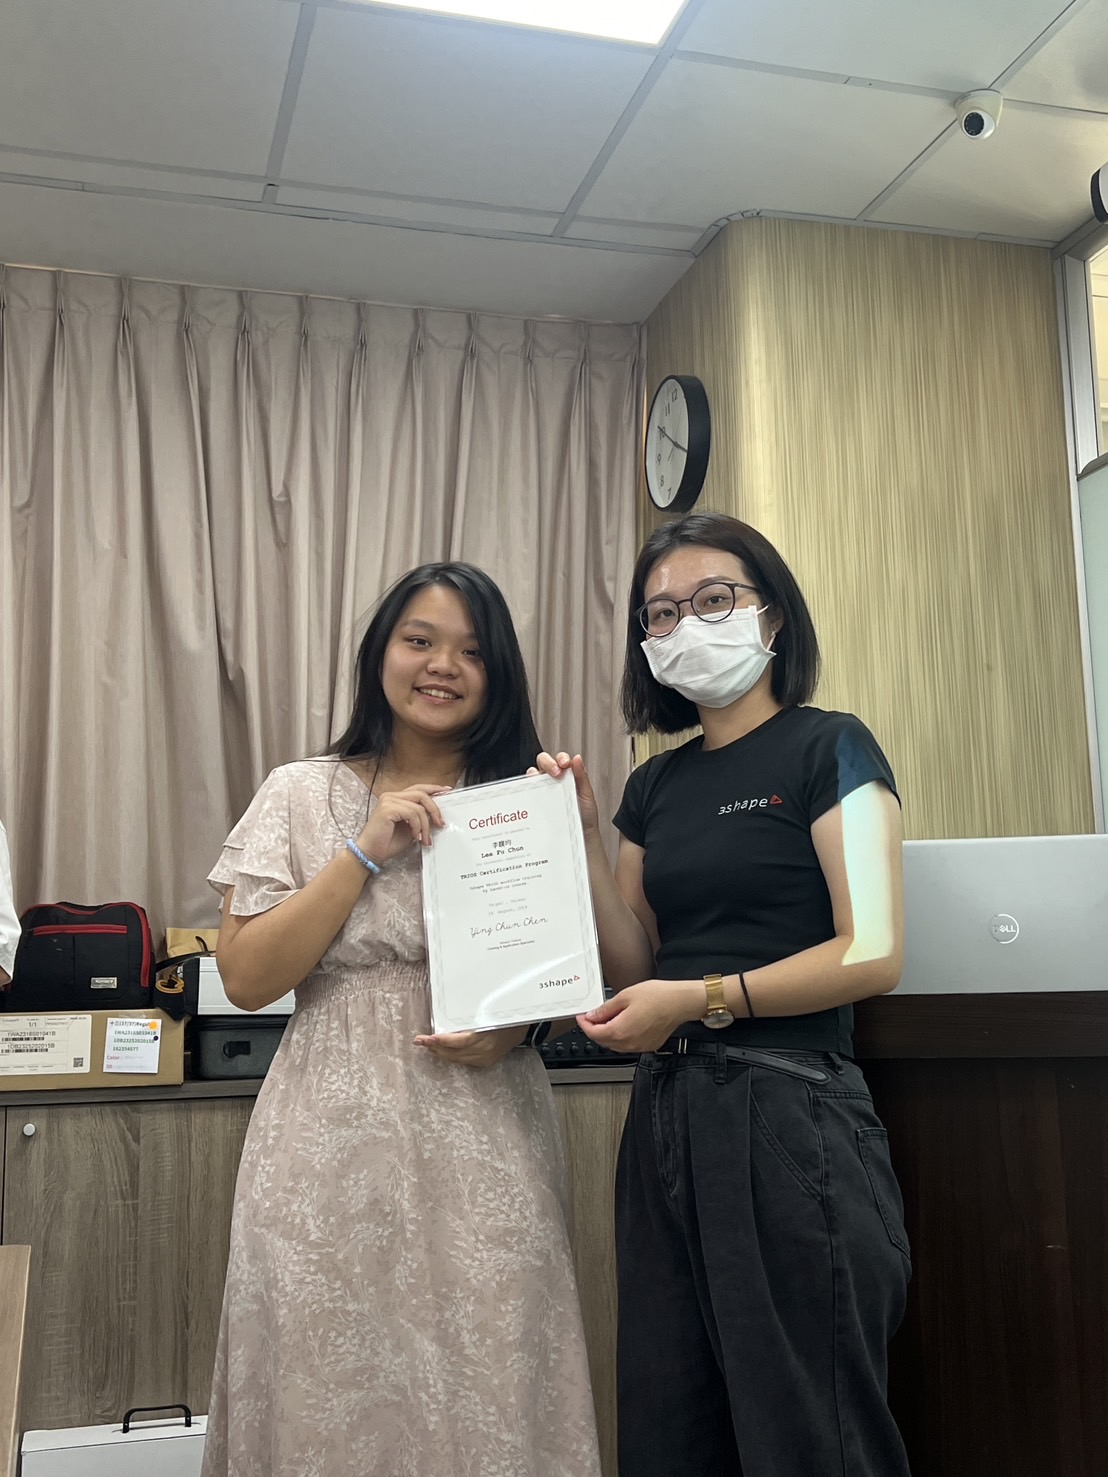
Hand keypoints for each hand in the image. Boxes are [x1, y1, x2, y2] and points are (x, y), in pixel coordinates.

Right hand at [356, 784, 451, 864]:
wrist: (371, 853)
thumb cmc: (388, 842)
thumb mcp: (410, 827)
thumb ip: (420, 818)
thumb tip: (436, 815)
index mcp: (396, 798)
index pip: (418, 788)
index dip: (434, 788)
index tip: (447, 791)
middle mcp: (391, 796)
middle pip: (421, 794)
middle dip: (434, 809)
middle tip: (440, 823)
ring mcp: (388, 801)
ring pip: (419, 807)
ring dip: (426, 825)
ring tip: (425, 839)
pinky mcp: (387, 808)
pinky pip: (412, 814)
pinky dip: (417, 826)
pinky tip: (415, 836)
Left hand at [414, 1024, 527, 1066]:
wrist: (522, 1028)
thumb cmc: (504, 1015)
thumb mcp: (488, 1011)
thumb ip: (468, 1017)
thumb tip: (446, 1018)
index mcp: (486, 1035)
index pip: (459, 1041)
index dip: (442, 1041)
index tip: (428, 1038)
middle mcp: (485, 1049)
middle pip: (454, 1052)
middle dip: (435, 1047)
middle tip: (420, 1041)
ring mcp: (485, 1058)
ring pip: (457, 1058)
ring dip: (441, 1052)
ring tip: (428, 1046)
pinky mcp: (485, 1062)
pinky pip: (464, 1061)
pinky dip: (452, 1056)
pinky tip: (443, 1051)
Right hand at [530, 751, 599, 839]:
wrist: (581, 835)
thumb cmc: (585, 815)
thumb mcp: (586, 794)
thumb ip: (582, 776)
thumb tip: (577, 758)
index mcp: (566, 775)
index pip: (559, 759)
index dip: (561, 758)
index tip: (565, 764)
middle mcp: (552, 780)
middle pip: (543, 761)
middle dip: (548, 762)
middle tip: (556, 772)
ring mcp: (542, 790)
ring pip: (532, 774)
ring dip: (534, 773)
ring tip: (541, 780)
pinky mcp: (534, 802)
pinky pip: (526, 791)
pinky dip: (526, 788)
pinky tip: (532, 792)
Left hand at [577, 979, 703, 1052]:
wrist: (680, 1002)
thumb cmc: (658, 997)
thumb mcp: (625, 996)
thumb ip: (605, 1009)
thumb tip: (592, 1015)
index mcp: (620, 1031)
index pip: (593, 1033)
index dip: (584, 1024)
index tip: (582, 1017)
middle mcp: (629, 1043)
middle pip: (603, 1041)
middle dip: (594, 1029)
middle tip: (593, 1015)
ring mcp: (639, 1047)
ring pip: (615, 1045)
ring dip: (607, 1034)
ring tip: (609, 1017)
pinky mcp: (648, 1046)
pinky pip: (628, 1045)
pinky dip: (621, 1036)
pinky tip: (624, 1024)